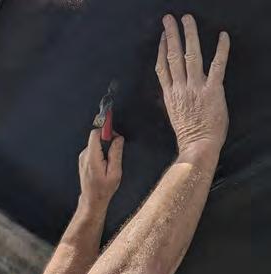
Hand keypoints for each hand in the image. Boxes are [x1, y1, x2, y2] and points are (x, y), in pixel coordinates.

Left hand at [78, 129, 123, 204]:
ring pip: (95, 143)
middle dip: (108, 139)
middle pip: (96, 137)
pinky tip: (104, 163)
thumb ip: (116, 153)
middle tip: (116, 148)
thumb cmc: (104, 189)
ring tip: (110, 161)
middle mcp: (85, 156)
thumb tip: (118, 139)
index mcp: (92, 158)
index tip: (113, 128)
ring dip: (105, 147)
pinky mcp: (83, 159)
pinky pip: (93, 149)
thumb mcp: (115, 172)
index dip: (106, 130)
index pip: (95, 134)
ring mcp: (83, 157)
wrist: (92, 199)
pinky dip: (101, 152)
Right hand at [156, 14, 229, 156]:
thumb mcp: (174, 114)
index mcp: (170, 94)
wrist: (198, 145)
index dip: (162, 49)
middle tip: (169, 19)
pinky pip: (217, 65)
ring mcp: (196, 87)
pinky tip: (222, 35)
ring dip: (189, 35)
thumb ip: (174, 98)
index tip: (163, 37)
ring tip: (187, 19)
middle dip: (170, 35)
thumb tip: (175, 88)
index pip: (162, 67)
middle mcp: (180, 87)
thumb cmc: (188, 134)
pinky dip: (221, 49)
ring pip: (190, 55)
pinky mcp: (213, 89)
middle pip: (172, 56)